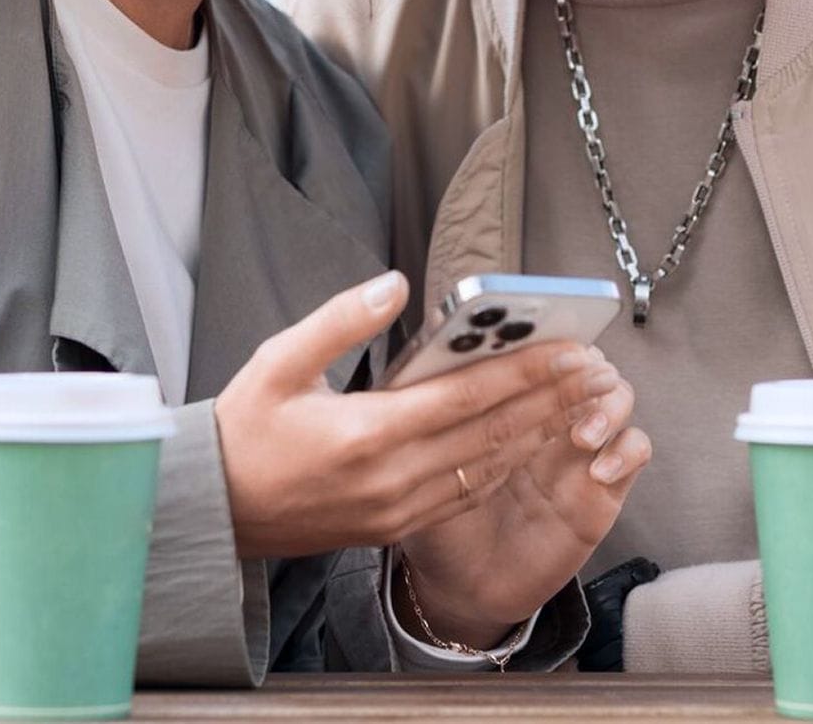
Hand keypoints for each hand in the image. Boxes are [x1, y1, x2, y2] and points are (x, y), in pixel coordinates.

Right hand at [214, 271, 621, 559]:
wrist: (215, 510)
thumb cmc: (245, 429)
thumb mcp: (279, 359)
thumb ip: (340, 319)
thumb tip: (395, 285)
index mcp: (366, 433)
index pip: (466, 398)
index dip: (524, 372)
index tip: (569, 349)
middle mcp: (392, 477)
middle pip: (491, 434)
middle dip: (551, 401)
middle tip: (597, 372)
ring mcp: (397, 509)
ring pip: (488, 468)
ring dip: (538, 434)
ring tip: (579, 405)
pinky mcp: (395, 526)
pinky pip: (466, 494)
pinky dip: (506, 466)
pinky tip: (530, 445)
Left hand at [399, 359, 650, 648]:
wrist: (461, 585)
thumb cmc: (438, 516)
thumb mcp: (421, 462)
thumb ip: (429, 414)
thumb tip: (427, 358)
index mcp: (501, 398)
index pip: (531, 347)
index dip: (538, 336)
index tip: (540, 329)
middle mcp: (545, 413)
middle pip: (582, 361)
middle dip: (581, 363)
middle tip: (577, 370)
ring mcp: (577, 448)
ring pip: (617, 395)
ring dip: (608, 403)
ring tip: (582, 432)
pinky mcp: (602, 487)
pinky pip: (636, 450)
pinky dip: (625, 450)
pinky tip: (597, 469)